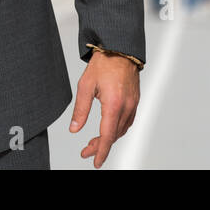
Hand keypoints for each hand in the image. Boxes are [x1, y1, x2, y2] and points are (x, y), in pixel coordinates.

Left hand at [69, 50, 139, 167]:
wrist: (120, 48)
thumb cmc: (104, 63)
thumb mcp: (85, 86)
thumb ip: (81, 110)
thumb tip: (75, 129)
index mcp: (114, 103)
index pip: (108, 135)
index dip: (101, 151)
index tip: (95, 161)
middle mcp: (127, 105)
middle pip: (114, 135)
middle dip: (101, 146)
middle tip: (87, 151)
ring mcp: (133, 103)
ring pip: (122, 129)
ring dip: (109, 138)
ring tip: (95, 142)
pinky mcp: (135, 100)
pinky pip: (128, 121)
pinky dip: (117, 129)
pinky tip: (109, 129)